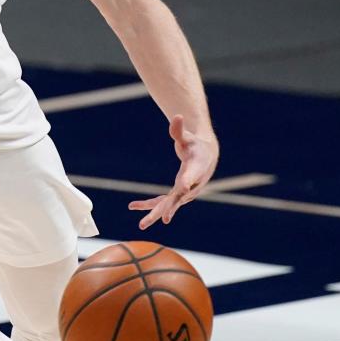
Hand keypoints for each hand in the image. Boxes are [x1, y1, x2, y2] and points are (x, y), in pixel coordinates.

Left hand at [129, 115, 218, 230]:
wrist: (206, 156)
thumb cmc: (196, 145)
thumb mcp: (188, 137)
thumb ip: (179, 129)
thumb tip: (177, 115)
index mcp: (195, 170)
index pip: (190, 177)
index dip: (186, 182)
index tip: (182, 189)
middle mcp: (190, 186)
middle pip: (178, 198)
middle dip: (169, 209)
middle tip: (162, 220)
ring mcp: (183, 192)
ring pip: (168, 204)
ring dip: (154, 213)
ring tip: (142, 225)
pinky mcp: (175, 193)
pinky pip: (161, 201)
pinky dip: (148, 204)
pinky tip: (133, 206)